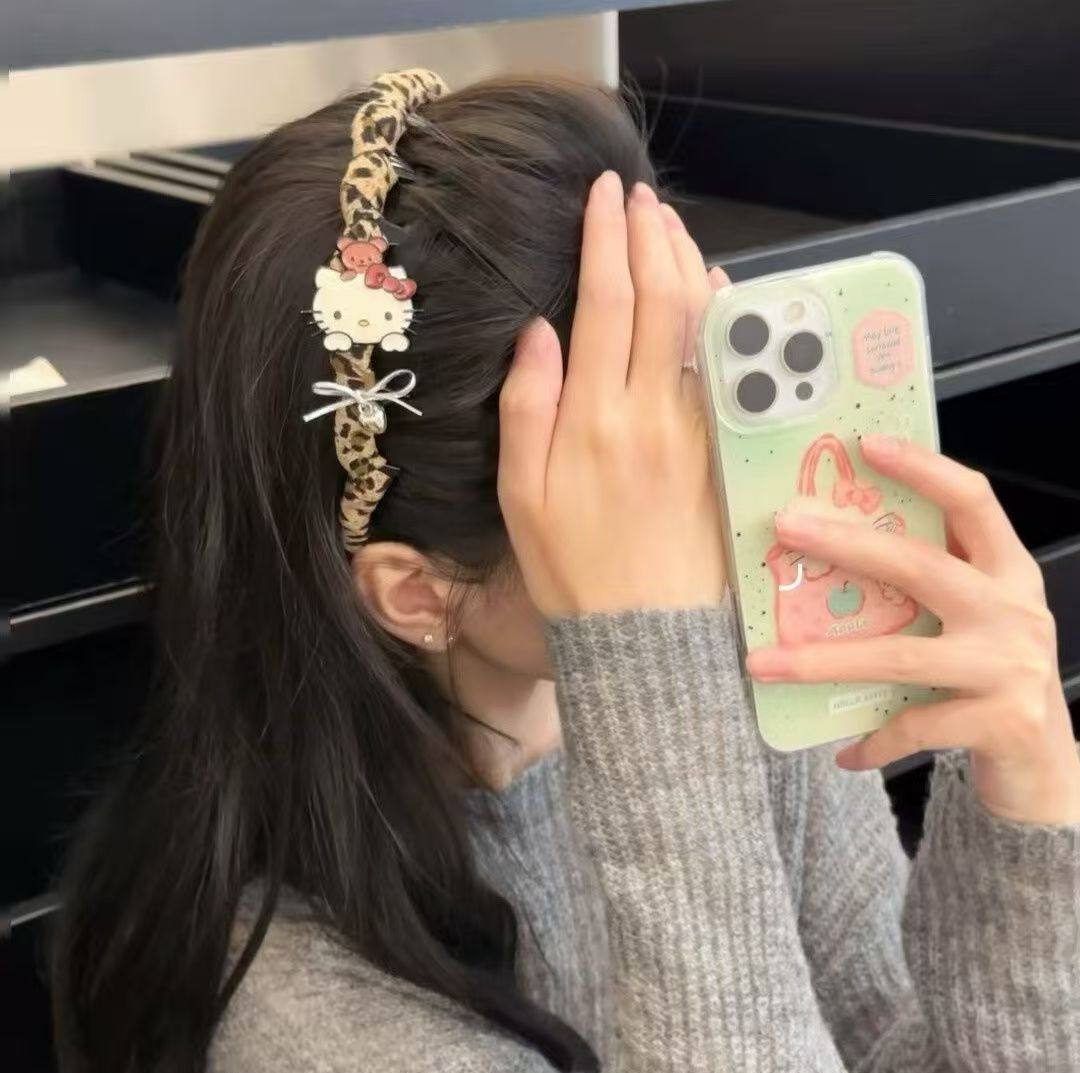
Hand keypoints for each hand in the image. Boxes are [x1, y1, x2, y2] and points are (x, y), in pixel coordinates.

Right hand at [497, 171, 727, 616]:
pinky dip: (720, 316)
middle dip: (650, 234)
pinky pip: (725, 365)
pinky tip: (713, 289)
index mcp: (594, 418)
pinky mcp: (723, 447)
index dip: (605, 239)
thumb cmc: (571, 568)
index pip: (606, 303)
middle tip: (638, 195)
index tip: (602, 194)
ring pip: (702, 324)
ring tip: (668, 224)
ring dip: (687, 262)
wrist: (646, 632)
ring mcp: (697, 428)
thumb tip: (537, 331)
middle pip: (662, 298)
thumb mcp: (520, 495)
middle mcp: (652, 413)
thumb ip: (526, 407)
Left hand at [746, 434, 1079, 824]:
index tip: (868, 443)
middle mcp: (1014, 612)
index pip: (973, 502)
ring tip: (762, 664)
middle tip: (785, 526)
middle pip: (921, 567)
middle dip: (847, 544)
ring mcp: (1011, 668)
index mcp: (1009, 573)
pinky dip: (871, 740)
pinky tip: (840, 752)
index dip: (925, 467)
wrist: (1048, 767)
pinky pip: (913, 726)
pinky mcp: (1001, 722)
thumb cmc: (995, 679)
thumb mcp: (978, 619)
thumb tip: (838, 539)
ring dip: (822, 662)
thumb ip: (933, 582)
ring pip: (899, 657)